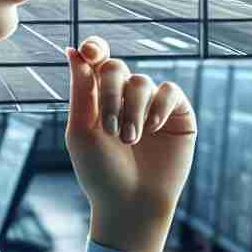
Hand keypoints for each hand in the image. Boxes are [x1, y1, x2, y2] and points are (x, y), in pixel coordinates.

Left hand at [64, 36, 196, 251]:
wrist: (131, 203)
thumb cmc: (100, 172)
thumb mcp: (81, 131)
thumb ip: (81, 90)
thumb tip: (73, 49)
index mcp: (98, 97)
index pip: (98, 60)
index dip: (95, 48)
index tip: (90, 52)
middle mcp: (125, 97)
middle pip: (117, 68)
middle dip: (110, 93)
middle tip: (110, 128)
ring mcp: (152, 105)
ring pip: (142, 81)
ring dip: (132, 109)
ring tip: (130, 139)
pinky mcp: (178, 116)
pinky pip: (170, 92)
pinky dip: (159, 106)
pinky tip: (152, 128)